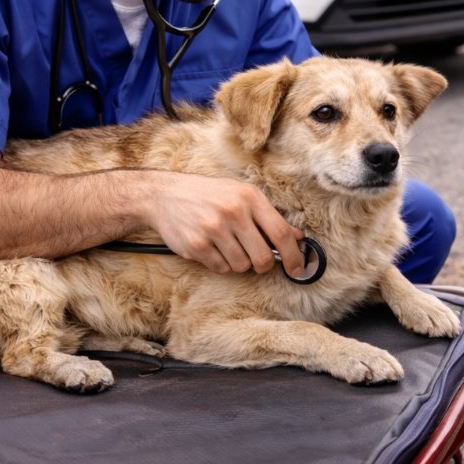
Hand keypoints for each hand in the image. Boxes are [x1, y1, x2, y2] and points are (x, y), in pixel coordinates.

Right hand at [145, 173, 304, 275]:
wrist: (165, 195)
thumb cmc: (209, 195)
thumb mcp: (241, 195)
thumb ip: (269, 216)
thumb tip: (298, 237)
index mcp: (249, 197)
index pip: (280, 232)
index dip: (293, 255)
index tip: (298, 268)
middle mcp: (233, 212)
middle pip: (262, 257)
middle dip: (263, 265)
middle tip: (258, 261)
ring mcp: (214, 229)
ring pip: (242, 266)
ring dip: (239, 263)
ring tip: (228, 246)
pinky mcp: (197, 245)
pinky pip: (221, 268)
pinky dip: (221, 264)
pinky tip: (214, 249)